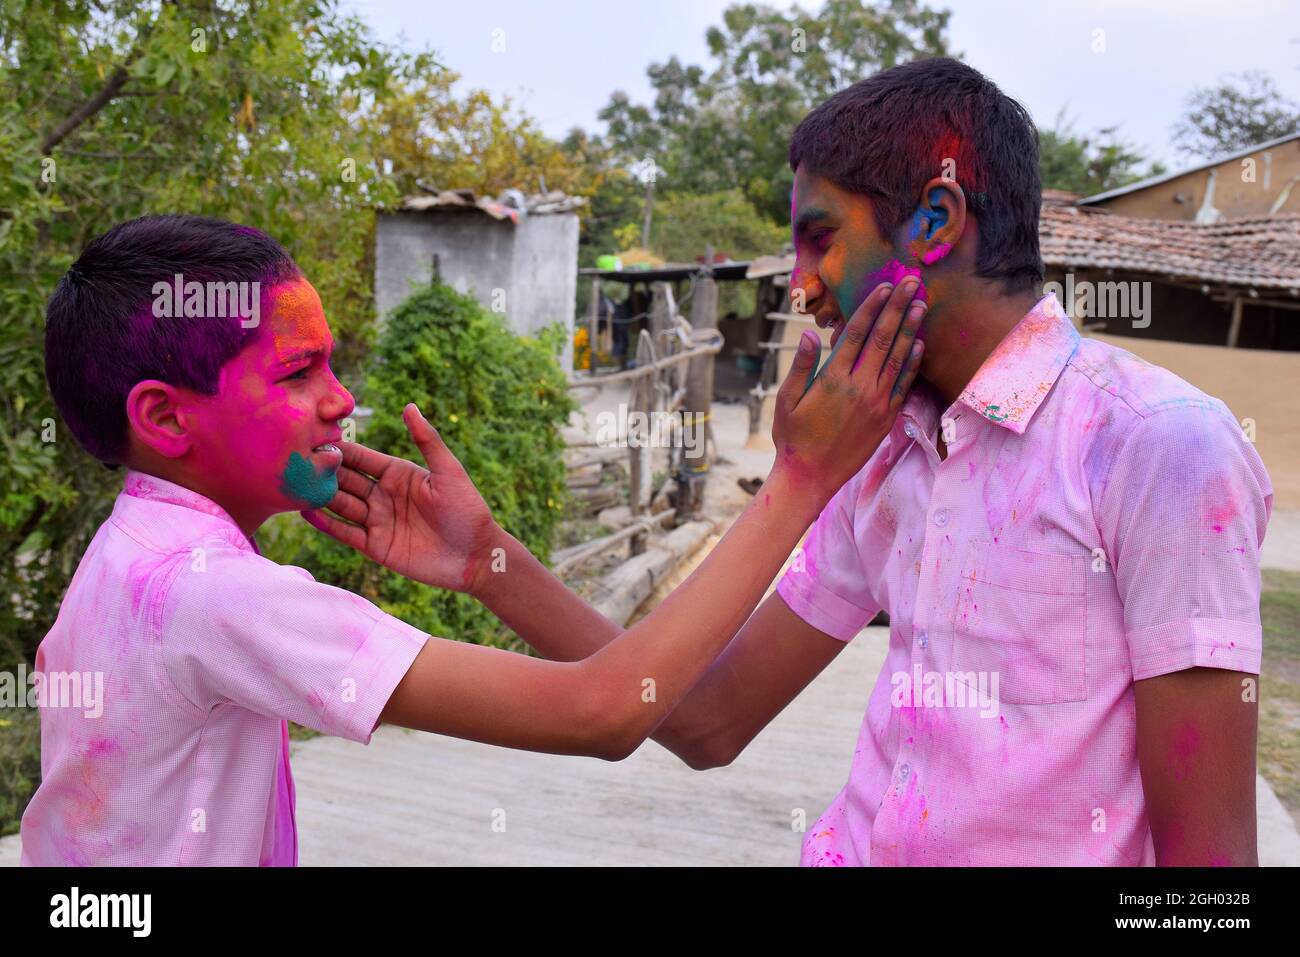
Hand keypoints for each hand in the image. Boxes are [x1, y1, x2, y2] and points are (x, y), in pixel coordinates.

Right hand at [301, 404, 502, 593]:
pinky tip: (305, 514)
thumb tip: (409, 406)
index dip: (340, 449)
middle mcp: (383, 494)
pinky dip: (326, 524)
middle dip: (323, 471)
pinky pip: (345, 533)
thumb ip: (427, 440)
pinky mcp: (376, 546)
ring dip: (320, 496)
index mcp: (397, 473)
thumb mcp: (449, 471)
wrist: (475, 556)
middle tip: (295, 462)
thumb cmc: (467, 510)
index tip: (313, 437)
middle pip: (346, 480)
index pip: (361, 458)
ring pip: (341, 504)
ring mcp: (378, 520)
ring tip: (293, 486)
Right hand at [770, 278, 925, 501]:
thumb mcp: (786, 400)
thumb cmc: (792, 437)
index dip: (872, 306)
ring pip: (898, 358)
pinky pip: (903, 385)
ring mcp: (876, 403)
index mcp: (833, 379)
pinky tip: (920, 345)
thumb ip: (800, 365)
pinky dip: (913, 363)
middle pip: (884, 338)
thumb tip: (810, 333)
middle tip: (911, 283)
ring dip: (910, 330)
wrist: (811, 476)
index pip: (857, 333)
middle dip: (898, 308)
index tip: (884, 286)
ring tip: (920, 305)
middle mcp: (859, 387)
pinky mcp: (886, 418)